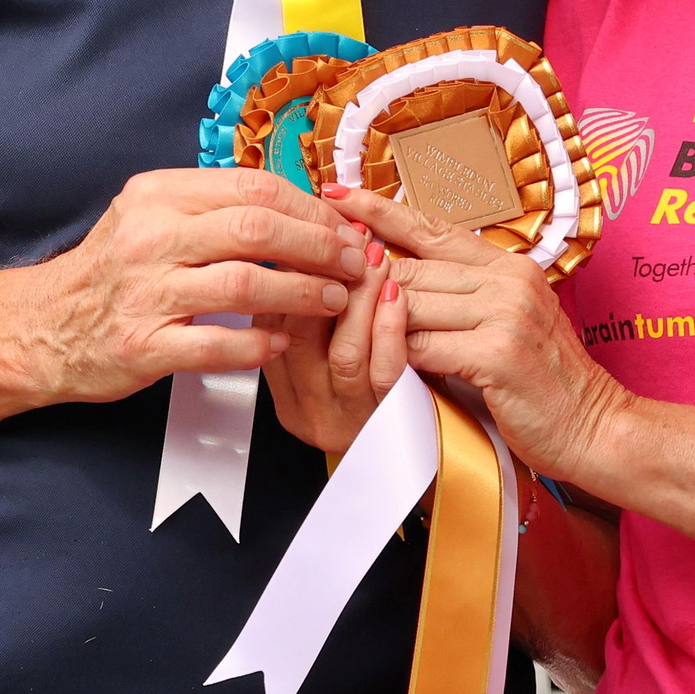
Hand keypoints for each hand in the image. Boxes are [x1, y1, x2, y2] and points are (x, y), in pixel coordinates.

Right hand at [34, 167, 363, 403]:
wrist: (43, 326)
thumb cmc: (108, 272)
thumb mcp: (148, 216)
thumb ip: (209, 205)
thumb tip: (291, 202)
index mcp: (157, 196)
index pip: (252, 187)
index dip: (309, 207)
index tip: (341, 225)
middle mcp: (150, 238)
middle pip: (256, 228)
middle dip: (319, 245)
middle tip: (354, 261)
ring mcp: (145, 293)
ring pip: (244, 281)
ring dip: (301, 292)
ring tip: (334, 299)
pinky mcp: (143, 345)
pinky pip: (217, 343)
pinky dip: (258, 342)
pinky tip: (281, 341)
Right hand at [260, 222, 409, 455]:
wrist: (425, 464)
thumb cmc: (386, 401)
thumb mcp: (331, 362)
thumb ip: (316, 318)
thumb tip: (311, 245)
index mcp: (284, 389)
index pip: (268, 320)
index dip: (289, 269)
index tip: (309, 229)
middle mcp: (307, 410)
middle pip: (296, 334)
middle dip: (322, 275)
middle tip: (344, 236)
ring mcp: (347, 421)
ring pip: (343, 352)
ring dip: (360, 296)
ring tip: (374, 256)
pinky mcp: (387, 427)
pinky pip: (384, 374)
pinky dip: (390, 328)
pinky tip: (398, 296)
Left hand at [324, 181, 629, 480]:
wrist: (595, 427)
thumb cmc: (540, 381)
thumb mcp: (503, 323)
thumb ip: (458, 297)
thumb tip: (391, 276)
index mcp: (508, 265)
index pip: (431, 228)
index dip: (380, 210)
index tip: (337, 195)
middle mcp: (508, 279)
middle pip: (411, 267)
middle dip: (364, 276)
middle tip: (320, 275)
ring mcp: (506, 313)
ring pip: (411, 305)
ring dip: (378, 323)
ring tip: (343, 328)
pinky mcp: (498, 352)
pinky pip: (424, 346)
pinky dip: (400, 356)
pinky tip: (386, 364)